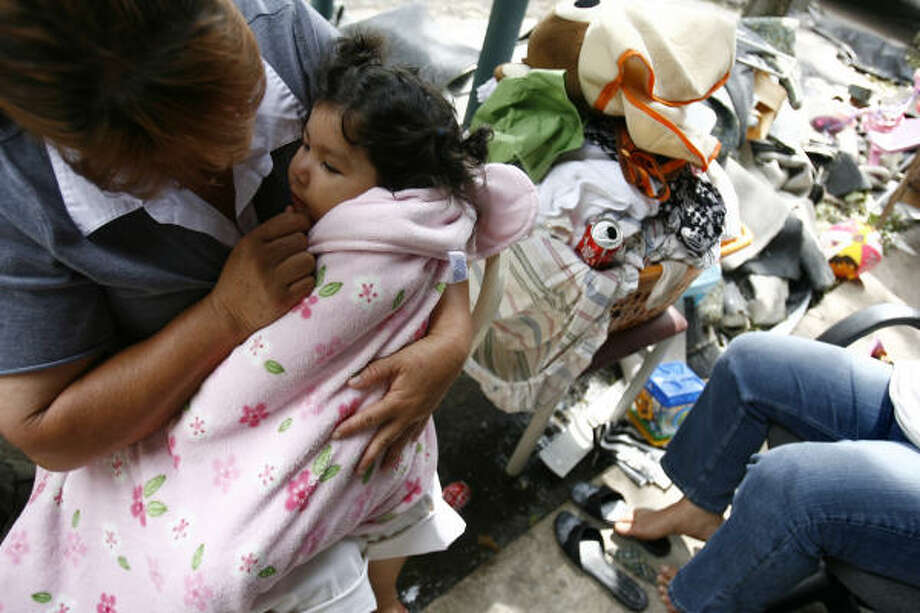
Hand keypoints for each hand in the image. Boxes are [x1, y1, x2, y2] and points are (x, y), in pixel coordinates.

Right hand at [207, 208, 314, 340]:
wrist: (227, 314)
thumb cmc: (240, 278)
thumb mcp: (247, 249)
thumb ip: (272, 230)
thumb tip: (296, 209)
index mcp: (252, 241)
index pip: (292, 221)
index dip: (300, 227)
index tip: (297, 236)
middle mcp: (261, 258)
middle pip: (302, 240)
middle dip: (301, 249)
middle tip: (290, 260)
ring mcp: (271, 280)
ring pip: (308, 261)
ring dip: (305, 267)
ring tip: (292, 274)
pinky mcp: (282, 300)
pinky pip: (309, 282)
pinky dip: (305, 284)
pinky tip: (292, 287)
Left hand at [333, 334, 465, 473]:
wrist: (452, 354)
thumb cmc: (423, 355)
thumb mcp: (396, 360)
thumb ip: (373, 373)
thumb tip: (351, 383)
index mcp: (398, 402)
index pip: (370, 418)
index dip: (351, 427)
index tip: (335, 436)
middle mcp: (409, 414)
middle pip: (386, 439)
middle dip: (371, 455)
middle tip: (358, 471)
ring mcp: (420, 414)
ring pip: (402, 439)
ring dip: (391, 455)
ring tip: (382, 469)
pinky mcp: (428, 410)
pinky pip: (416, 430)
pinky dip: (409, 440)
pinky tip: (407, 444)